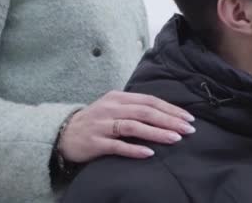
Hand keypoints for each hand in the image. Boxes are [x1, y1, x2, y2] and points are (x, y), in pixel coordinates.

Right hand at [58, 90, 195, 162]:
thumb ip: (136, 107)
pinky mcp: (95, 142)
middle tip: (188, 129)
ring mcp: (102, 125)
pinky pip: (117, 146)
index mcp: (119, 97)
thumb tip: (167, 113)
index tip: (188, 118)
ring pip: (134, 127)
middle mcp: (111, 108)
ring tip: (175, 138)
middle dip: (169, 120)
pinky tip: (149, 153)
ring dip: (156, 133)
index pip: (150, 101)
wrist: (63, 133)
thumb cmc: (96, 120)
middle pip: (145, 112)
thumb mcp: (114, 107)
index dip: (170, 109)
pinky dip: (134, 149)